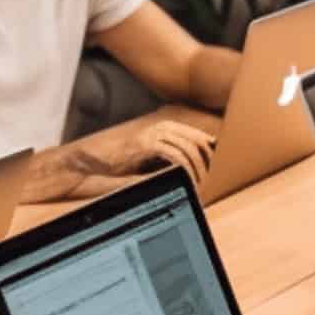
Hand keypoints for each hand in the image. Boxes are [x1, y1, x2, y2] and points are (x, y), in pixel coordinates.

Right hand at [71, 117, 215, 182]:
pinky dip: (186, 170)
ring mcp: (154, 134)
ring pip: (190, 149)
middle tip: (216, 181)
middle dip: (210, 162)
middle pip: (199, 141)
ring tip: (202, 187)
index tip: (221, 170)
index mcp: (165, 129)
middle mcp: (162, 127)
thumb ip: (169, 160)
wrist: (93, 162)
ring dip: (199, 170)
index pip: (199, 138)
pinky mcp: (147, 144)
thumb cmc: (122, 164)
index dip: (212, 153)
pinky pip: (176, 156)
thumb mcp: (150, 161)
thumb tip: (193, 172)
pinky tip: (188, 182)